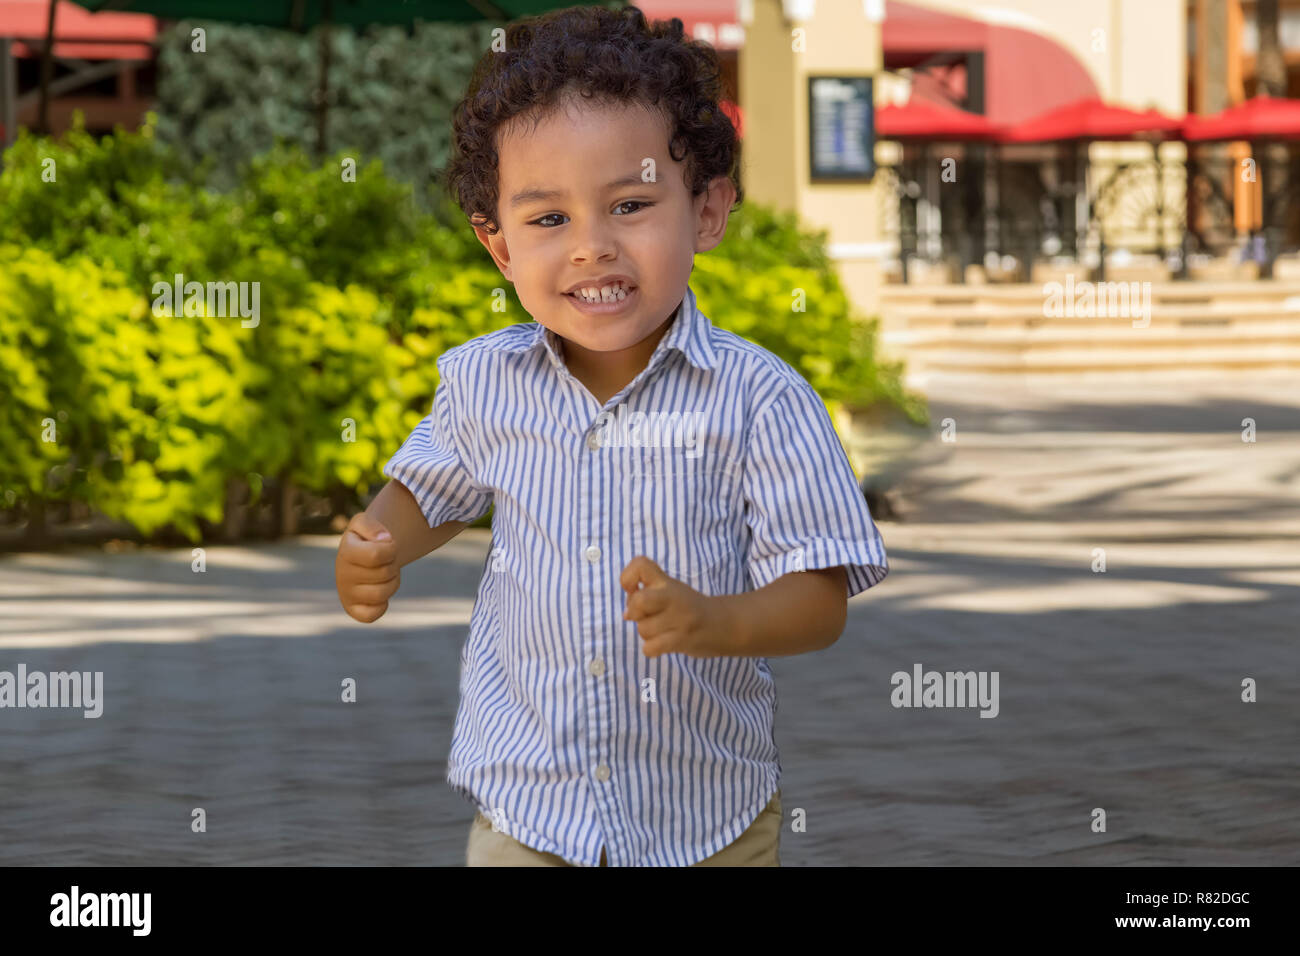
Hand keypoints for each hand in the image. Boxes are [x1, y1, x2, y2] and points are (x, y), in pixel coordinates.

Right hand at [336, 511, 399, 622]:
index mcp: (346, 552)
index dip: (391, 549)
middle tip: (385, 561)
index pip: (376, 555)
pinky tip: (379, 594)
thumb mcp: (365, 523)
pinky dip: (381, 606)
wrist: (361, 555)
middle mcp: (342, 575)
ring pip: (382, 595)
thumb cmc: (365, 539)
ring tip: (384, 575)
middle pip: (385, 574)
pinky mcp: (352, 609)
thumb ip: (372, 525)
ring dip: (391, 583)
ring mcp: (346, 594)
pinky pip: (371, 615)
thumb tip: (383, 540)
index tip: (388, 546)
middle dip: (392, 565)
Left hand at [619, 555, 738, 658]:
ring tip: (662, 630)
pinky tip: (662, 644)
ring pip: (643, 629)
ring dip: (647, 633)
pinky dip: (651, 649)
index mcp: (666, 581)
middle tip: (645, 615)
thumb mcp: (670, 590)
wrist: (723, 624)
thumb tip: (626, 614)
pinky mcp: (682, 639)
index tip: (633, 589)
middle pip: (639, 601)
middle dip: (634, 612)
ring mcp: (679, 618)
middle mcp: (673, 596)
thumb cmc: (689, 607)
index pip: (640, 565)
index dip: (628, 577)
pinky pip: (651, 647)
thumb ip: (647, 595)